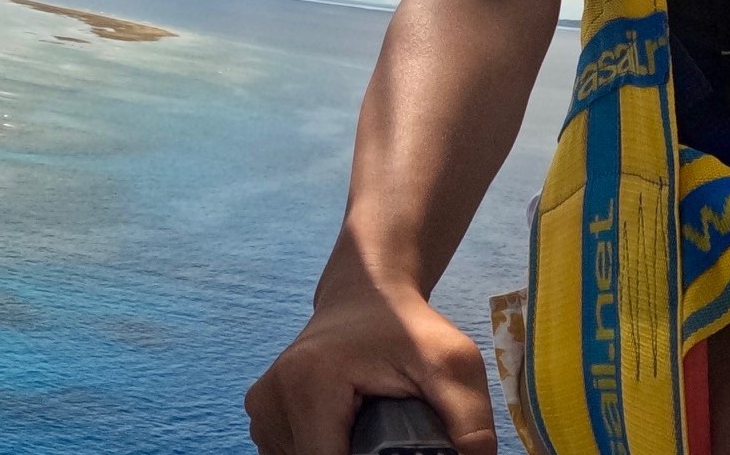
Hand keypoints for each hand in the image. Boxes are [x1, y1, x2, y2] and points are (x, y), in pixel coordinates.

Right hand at [245, 277, 495, 454]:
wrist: (367, 290)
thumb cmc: (409, 326)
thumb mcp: (453, 364)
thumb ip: (470, 424)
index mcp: (310, 384)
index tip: (399, 450)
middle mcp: (271, 397)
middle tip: (387, 440)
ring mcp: (260, 407)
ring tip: (370, 435)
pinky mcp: (260, 411)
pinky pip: (289, 453)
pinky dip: (319, 452)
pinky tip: (346, 435)